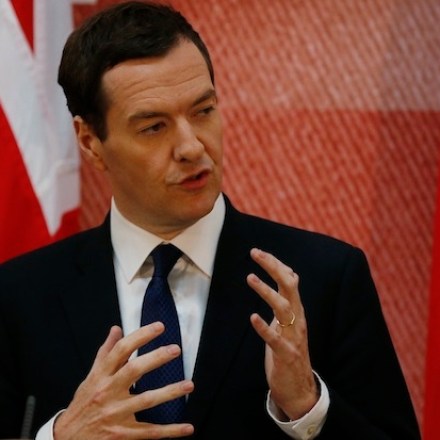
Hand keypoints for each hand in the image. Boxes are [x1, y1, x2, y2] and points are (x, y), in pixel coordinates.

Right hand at [54, 323, 193, 438]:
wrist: (67, 439)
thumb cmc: (83, 404)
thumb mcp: (91, 377)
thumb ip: (106, 353)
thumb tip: (116, 330)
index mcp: (101, 376)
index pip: (121, 350)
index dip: (140, 336)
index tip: (159, 327)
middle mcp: (108, 392)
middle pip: (133, 370)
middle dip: (156, 358)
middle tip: (175, 349)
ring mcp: (115, 414)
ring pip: (146, 401)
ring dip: (170, 392)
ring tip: (189, 384)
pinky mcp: (122, 434)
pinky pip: (150, 432)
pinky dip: (170, 431)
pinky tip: (187, 427)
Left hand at [247, 248, 318, 420]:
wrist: (300, 390)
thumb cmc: (290, 351)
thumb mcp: (289, 321)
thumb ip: (288, 299)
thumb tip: (290, 275)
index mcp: (296, 311)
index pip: (289, 280)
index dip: (276, 265)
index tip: (259, 252)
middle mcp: (297, 320)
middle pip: (289, 287)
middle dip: (273, 268)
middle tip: (255, 253)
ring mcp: (293, 337)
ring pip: (284, 308)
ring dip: (267, 292)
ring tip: (250, 278)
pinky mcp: (286, 355)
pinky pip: (275, 339)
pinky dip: (264, 327)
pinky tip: (253, 318)